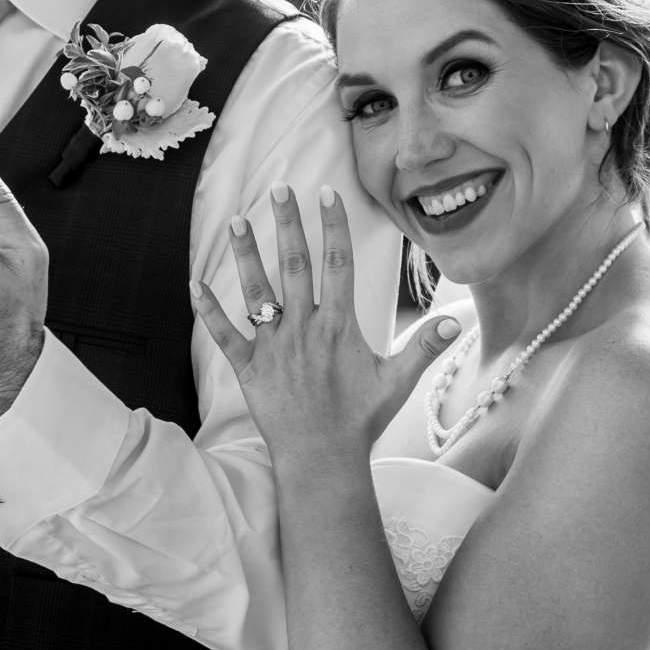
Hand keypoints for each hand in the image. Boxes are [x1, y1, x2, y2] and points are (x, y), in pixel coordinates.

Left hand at [192, 183, 458, 469]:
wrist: (323, 460)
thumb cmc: (361, 421)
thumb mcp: (398, 382)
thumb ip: (424, 347)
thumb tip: (455, 321)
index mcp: (338, 326)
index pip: (337, 264)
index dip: (333, 226)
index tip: (327, 194)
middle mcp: (304, 329)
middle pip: (294, 266)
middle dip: (286, 224)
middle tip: (279, 189)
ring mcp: (274, 347)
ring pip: (257, 292)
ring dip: (245, 255)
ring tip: (237, 221)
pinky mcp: (249, 368)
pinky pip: (225, 335)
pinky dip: (209, 311)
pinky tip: (193, 285)